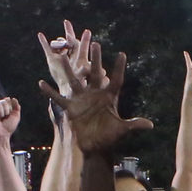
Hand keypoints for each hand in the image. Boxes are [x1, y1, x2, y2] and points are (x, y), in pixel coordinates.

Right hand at [0, 96, 21, 141]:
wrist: (3, 135)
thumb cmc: (8, 127)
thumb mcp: (16, 116)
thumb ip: (16, 107)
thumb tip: (13, 98)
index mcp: (1, 108)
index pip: (6, 100)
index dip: (9, 108)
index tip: (8, 115)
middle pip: (2, 101)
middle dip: (6, 110)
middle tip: (4, 118)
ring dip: (1, 113)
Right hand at [40, 31, 149, 155]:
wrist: (96, 147)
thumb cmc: (110, 138)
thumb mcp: (122, 130)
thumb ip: (134, 125)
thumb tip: (150, 125)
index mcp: (109, 97)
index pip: (116, 80)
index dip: (119, 68)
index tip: (122, 54)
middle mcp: (94, 94)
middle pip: (94, 73)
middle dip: (95, 59)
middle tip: (94, 42)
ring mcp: (81, 100)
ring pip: (73, 81)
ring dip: (68, 69)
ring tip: (61, 56)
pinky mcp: (71, 108)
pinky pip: (58, 98)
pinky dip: (49, 92)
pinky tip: (41, 83)